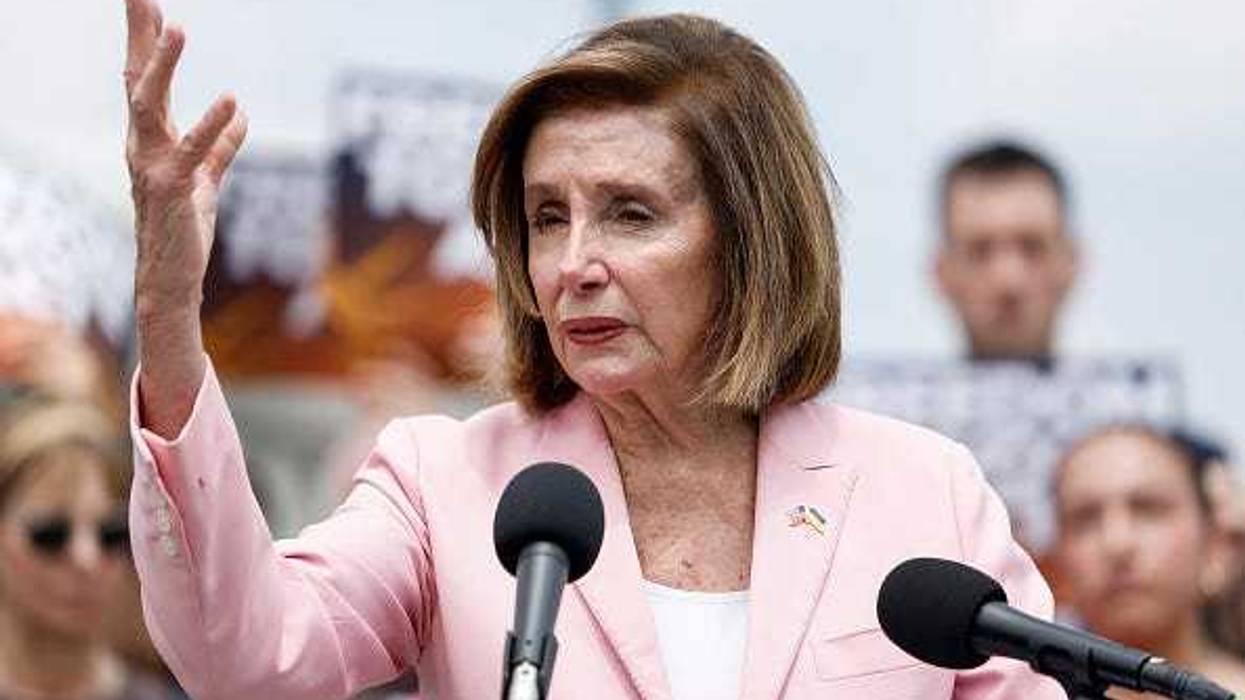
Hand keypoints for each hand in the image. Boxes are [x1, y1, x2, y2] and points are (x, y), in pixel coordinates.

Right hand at [124, 0, 246, 321]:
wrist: (171, 278)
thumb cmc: (183, 228)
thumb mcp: (207, 180)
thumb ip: (221, 148)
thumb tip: (242, 117)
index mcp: (149, 139)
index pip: (143, 80)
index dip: (145, 41)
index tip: (147, 1)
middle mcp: (141, 146)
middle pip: (137, 80)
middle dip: (141, 37)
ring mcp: (152, 166)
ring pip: (149, 106)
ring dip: (163, 66)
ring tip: (178, 27)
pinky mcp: (174, 190)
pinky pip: (192, 152)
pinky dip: (211, 125)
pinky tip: (232, 101)